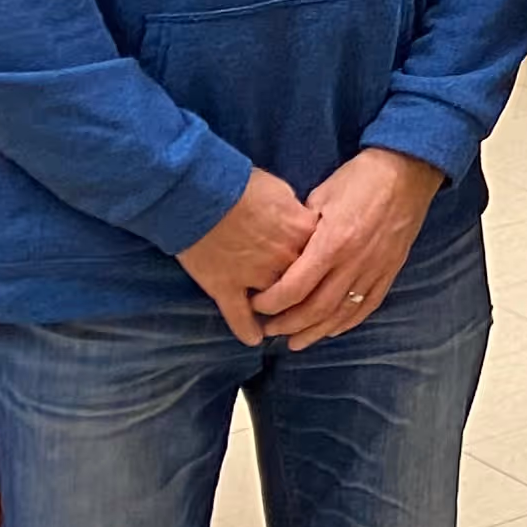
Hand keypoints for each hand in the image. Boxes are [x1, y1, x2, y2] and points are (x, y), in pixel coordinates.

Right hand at [177, 167, 313, 347]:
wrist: (201, 193)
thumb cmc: (243, 185)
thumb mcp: (283, 192)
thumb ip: (299, 214)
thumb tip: (307, 222)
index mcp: (303, 234)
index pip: (325, 258)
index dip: (324, 266)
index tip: (325, 273)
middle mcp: (284, 260)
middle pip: (305, 286)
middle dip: (308, 298)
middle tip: (308, 307)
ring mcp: (254, 277)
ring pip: (276, 305)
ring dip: (280, 317)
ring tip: (281, 325)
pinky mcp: (224, 287)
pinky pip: (239, 316)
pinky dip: (246, 330)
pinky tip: (252, 340)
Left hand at [249, 149, 440, 346]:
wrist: (408, 170)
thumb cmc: (360, 178)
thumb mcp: (321, 196)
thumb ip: (302, 229)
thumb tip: (283, 252)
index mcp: (333, 243)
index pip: (294, 288)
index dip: (270, 303)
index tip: (255, 304)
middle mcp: (355, 262)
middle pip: (315, 308)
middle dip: (287, 324)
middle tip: (269, 330)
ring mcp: (376, 269)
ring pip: (342, 313)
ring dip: (315, 332)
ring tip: (295, 342)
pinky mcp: (391, 269)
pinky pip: (368, 305)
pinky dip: (348, 322)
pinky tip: (331, 330)